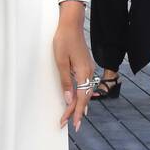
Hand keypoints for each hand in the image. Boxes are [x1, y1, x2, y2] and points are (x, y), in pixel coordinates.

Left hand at [53, 12, 95, 131]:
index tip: (73, 124)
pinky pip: (85, 85)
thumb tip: (69, 100)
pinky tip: (79, 100)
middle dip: (77, 112)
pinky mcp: (86, 66)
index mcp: (84, 73)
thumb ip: (66, 82)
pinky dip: (81, 95)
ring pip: (86, 92)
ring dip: (79, 105)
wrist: (71, 25)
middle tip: (70, 125)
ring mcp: (89, 69)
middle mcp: (89, 72)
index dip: (77, 112)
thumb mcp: (60, 62)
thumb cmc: (63, 41)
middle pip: (85, 97)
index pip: (81, 98)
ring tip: (73, 117)